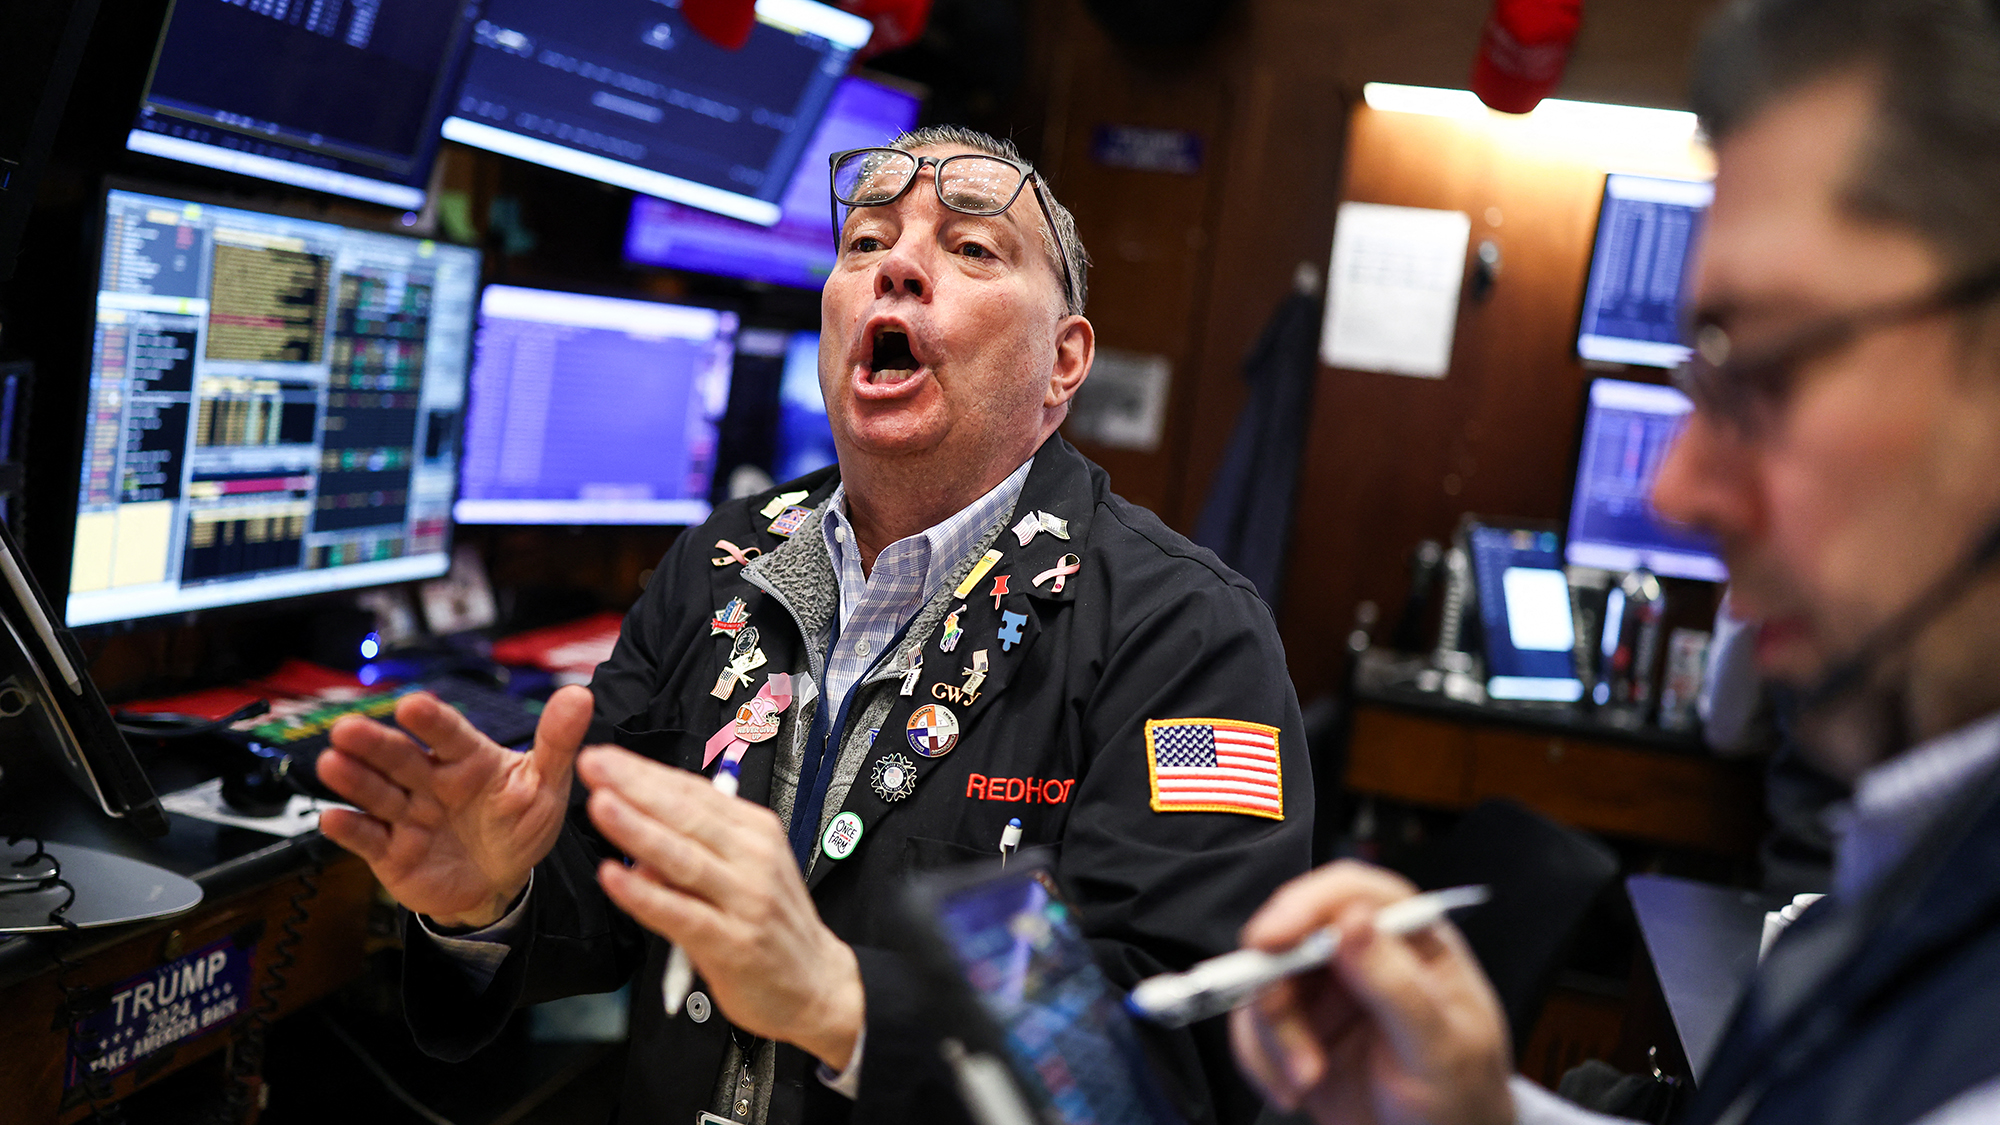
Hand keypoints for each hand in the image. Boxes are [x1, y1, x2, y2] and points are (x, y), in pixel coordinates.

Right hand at [315, 684, 592, 928]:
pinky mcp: (391, 850)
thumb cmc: (520, 824)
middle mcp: (430, 780)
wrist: (501, 882)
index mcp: (467, 758)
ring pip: (377, 792)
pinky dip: (349, 829)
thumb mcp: (546, 785)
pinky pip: (367, 838)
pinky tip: (333, 818)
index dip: (430, 721)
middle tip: (347, 728)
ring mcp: (408, 814)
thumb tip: (579, 696)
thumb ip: (557, 742)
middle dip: (374, 743)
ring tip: (331, 762)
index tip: (412, 705)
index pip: (448, 734)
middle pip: (400, 758)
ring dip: (353, 778)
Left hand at [576, 745, 863, 1069]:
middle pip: (687, 815)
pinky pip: (681, 914)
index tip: (605, 757)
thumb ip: (698, 845)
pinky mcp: (733, 943)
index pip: (694, 792)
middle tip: (594, 764)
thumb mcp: (747, 867)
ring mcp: (745, 900)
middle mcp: (754, 858)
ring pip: (683, 858)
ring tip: (601, 806)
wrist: (816, 984)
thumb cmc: (771, 922)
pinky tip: (615, 877)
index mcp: (756, 831)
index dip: (646, 772)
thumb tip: (643, 823)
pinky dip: (646, 895)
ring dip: (638, 830)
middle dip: (636, 786)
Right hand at [1228, 861, 1513, 1124]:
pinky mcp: (1298, 1029)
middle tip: (1275, 1020)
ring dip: (1271, 1035)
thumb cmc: (1463, 1099)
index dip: (1306, 904)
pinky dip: (1258, 1059)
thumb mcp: (1440, 1048)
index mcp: (1412, 940)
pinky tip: (1291, 1090)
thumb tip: (1355, 920)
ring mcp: (1327, 991)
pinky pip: (1252, 1026)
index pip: (1352, 893)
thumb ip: (1397, 985)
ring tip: (1305, 1080)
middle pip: (1292, 932)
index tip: (1273, 937)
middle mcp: (1362, 954)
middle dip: (1275, 982)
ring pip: (1264, 981)